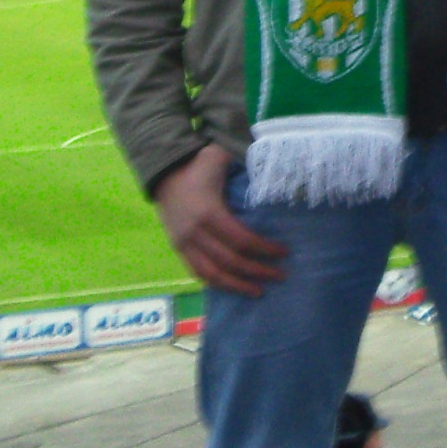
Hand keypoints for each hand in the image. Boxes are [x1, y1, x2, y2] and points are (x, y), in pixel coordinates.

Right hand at [152, 144, 286, 297]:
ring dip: (238, 285)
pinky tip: (233, 287)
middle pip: (231, 261)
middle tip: (280, 275)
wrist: (162, 172)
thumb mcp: (219, 156)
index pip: (242, 240)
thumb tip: (272, 163)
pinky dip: (216, 283)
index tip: (284, 252)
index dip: (264, 249)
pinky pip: (197, 273)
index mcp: (209, 212)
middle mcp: (195, 233)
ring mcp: (184, 243)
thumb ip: (243, 158)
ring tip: (258, 291)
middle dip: (257, 270)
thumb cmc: (197, 165)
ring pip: (213, 274)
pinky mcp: (178, 249)